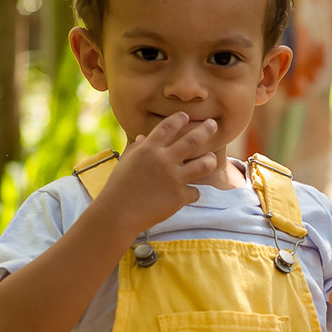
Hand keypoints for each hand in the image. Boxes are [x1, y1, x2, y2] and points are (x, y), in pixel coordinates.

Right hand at [102, 113, 218, 231]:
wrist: (117, 214)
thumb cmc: (117, 188)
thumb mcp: (124, 162)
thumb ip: (137, 148)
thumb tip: (143, 137)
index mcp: (148, 149)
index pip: (169, 126)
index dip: (180, 119)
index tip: (187, 116)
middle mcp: (164, 160)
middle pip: (193, 139)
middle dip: (206, 129)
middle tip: (213, 124)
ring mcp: (174, 178)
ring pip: (204, 164)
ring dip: (210, 160)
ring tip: (210, 158)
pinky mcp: (179, 197)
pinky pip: (195, 191)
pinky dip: (192, 193)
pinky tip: (186, 194)